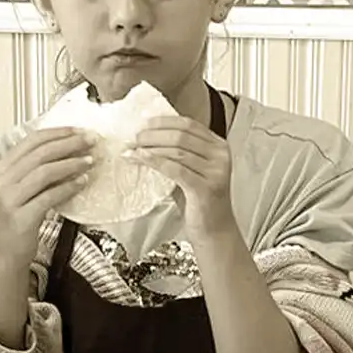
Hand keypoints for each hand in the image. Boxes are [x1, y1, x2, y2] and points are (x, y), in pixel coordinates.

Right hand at [0, 127, 91, 258]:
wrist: (5, 252)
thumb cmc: (18, 218)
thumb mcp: (24, 188)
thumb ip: (39, 169)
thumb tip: (72, 149)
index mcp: (4, 166)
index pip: (33, 140)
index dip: (59, 133)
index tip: (80, 130)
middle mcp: (4, 180)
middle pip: (41, 153)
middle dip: (69, 144)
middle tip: (91, 141)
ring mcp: (10, 199)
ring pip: (44, 172)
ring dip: (71, 164)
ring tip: (90, 161)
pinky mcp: (21, 217)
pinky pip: (49, 197)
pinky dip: (68, 187)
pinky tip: (82, 182)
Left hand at [131, 115, 237, 240]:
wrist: (214, 231)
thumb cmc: (199, 201)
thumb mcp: (190, 170)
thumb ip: (177, 153)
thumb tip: (146, 137)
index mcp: (218, 146)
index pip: (188, 124)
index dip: (163, 121)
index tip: (143, 121)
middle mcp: (220, 155)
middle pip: (181, 135)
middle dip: (153, 134)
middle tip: (134, 137)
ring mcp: (216, 171)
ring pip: (177, 151)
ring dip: (150, 148)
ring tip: (132, 149)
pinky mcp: (206, 187)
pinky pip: (175, 169)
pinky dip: (155, 161)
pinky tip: (140, 158)